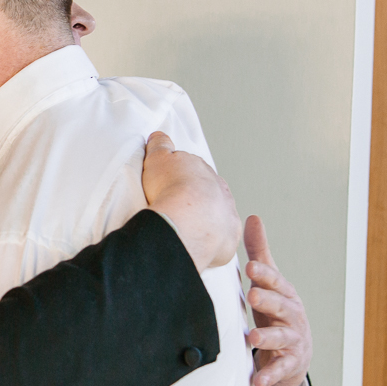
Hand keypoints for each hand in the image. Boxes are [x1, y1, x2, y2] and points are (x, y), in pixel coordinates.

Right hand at [140, 132, 238, 269]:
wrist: (188, 218)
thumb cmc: (172, 187)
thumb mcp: (158, 157)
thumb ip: (160, 145)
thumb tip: (159, 136)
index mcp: (206, 173)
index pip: (197, 175)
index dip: (183, 182)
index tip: (171, 189)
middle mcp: (222, 193)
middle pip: (209, 197)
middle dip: (196, 204)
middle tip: (176, 212)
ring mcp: (227, 217)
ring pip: (217, 220)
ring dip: (204, 224)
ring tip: (183, 232)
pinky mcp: (228, 241)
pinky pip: (219, 243)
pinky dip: (209, 246)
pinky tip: (193, 248)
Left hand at [243, 215, 311, 385]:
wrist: (294, 357)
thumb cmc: (276, 314)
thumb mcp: (268, 285)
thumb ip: (260, 254)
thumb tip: (253, 217)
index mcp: (285, 295)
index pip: (276, 282)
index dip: (265, 274)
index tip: (250, 266)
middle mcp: (293, 315)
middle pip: (282, 306)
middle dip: (269, 300)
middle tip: (253, 295)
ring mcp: (294, 340)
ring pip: (282, 336)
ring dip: (267, 337)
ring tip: (253, 337)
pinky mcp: (291, 363)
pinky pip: (280, 368)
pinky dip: (269, 374)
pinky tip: (257, 380)